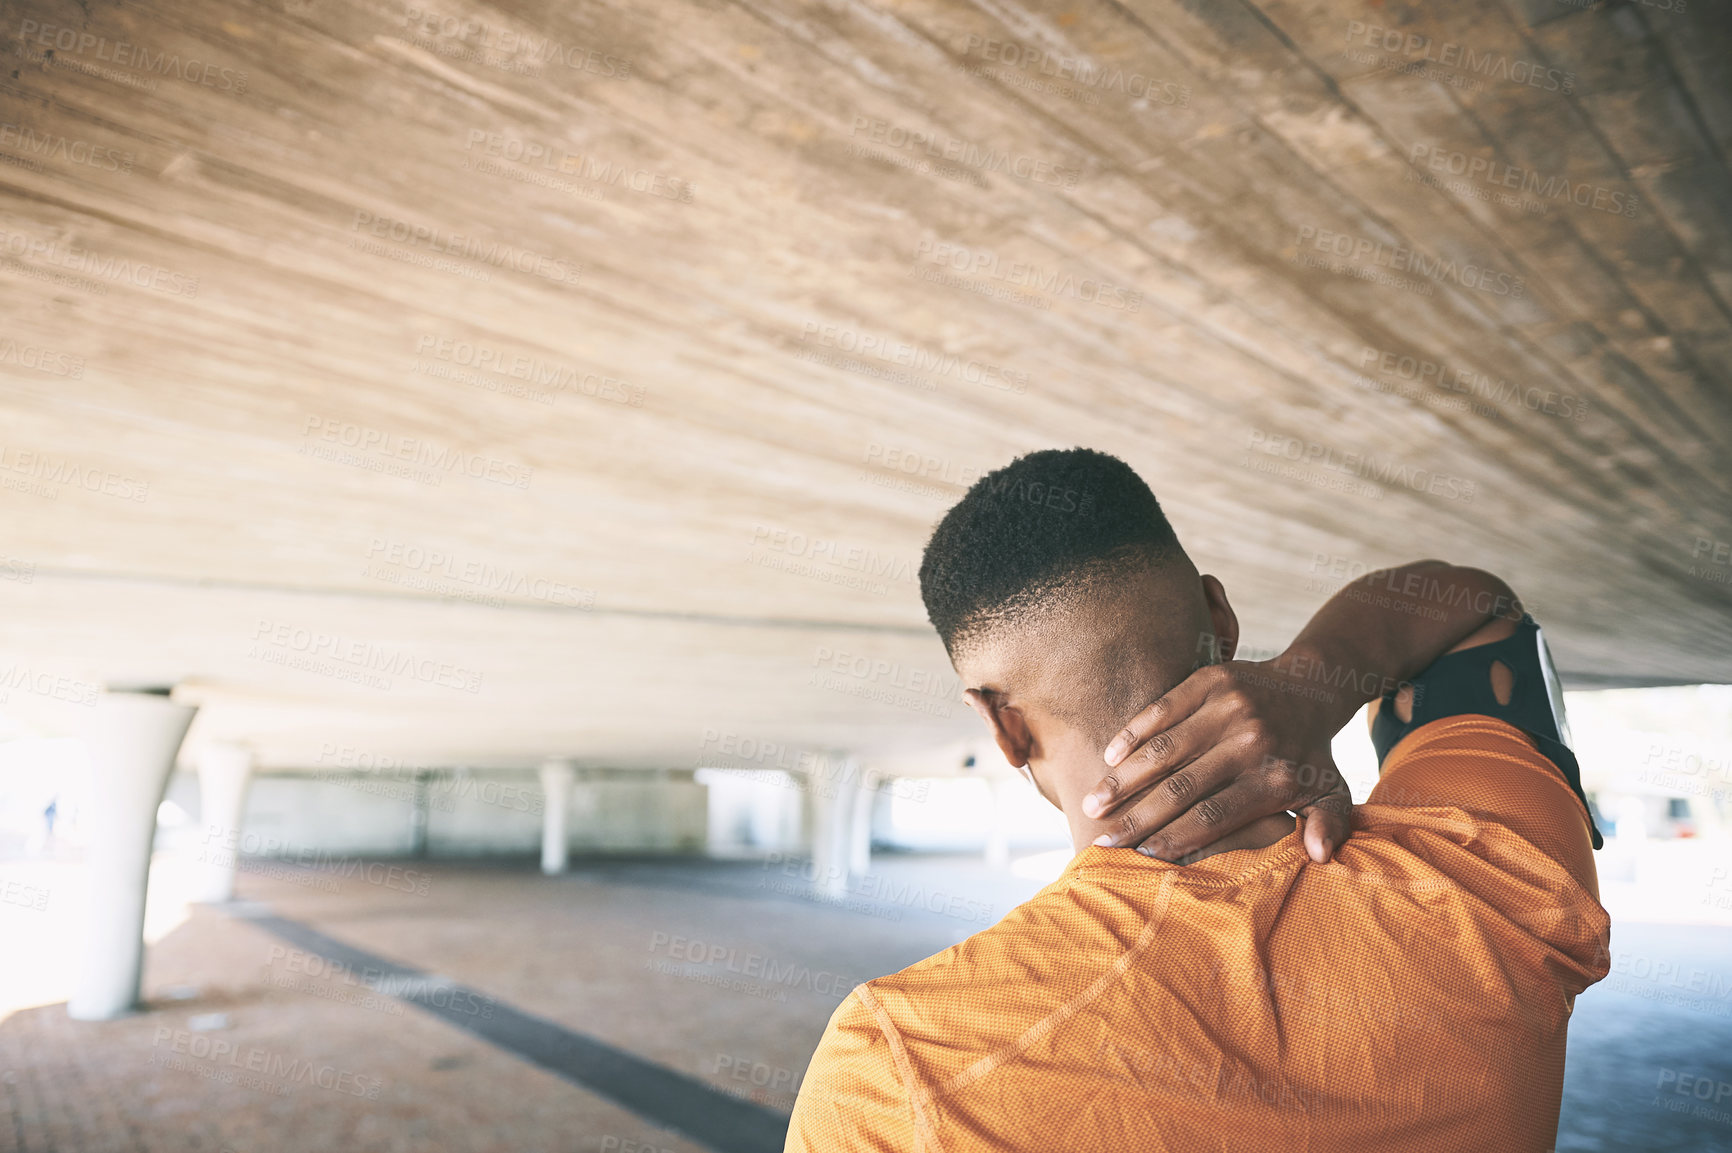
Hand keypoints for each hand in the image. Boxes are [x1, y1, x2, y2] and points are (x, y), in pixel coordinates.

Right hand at [1081, 657, 1353, 863]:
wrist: (1313, 685)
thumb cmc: (1311, 754)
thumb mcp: (1331, 794)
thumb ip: (1328, 826)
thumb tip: (1319, 857)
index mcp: (1276, 776)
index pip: (1215, 815)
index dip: (1175, 837)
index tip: (1139, 855)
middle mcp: (1252, 741)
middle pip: (1183, 788)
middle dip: (1137, 818)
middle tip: (1102, 841)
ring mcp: (1230, 706)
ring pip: (1165, 750)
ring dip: (1124, 779)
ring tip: (1093, 804)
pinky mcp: (1212, 678)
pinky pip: (1162, 708)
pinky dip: (1133, 733)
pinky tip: (1108, 757)